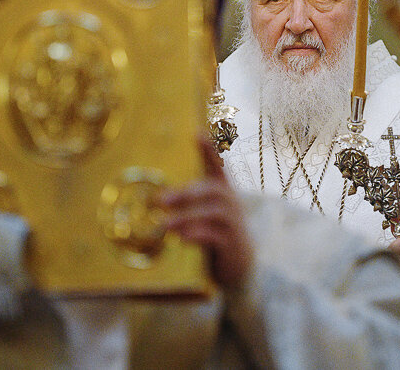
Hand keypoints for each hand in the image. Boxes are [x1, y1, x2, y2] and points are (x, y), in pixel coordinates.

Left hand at [160, 139, 252, 289]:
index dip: (209, 151)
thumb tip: (157, 196)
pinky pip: (216, 236)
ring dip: (187, 217)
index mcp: (223, 192)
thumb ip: (189, 203)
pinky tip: (181, 238)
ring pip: (213, 213)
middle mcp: (232, 204)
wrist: (241, 265)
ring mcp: (234, 223)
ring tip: (165, 225)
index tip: (197, 134)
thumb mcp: (205, 214)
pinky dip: (198, 235)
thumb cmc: (218, 233)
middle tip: (160, 200)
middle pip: (213, 190)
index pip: (218, 167)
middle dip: (186, 193)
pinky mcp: (233, 244)